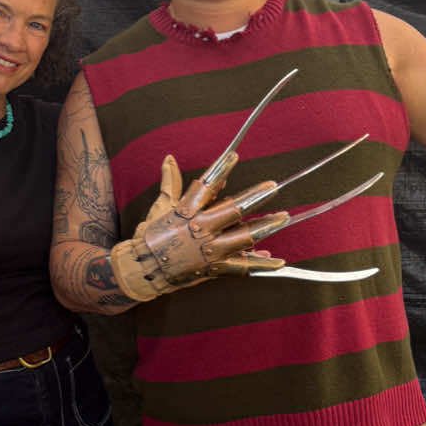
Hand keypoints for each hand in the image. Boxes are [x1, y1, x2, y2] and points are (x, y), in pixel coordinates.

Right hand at [110, 153, 287, 300]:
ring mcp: (210, 250)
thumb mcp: (161, 206)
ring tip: (283, 217)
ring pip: (243, 237)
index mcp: (188, 211)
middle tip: (272, 187)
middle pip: (233, 210)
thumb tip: (169, 157)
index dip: (221, 170)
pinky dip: (262, 265)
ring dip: (265, 226)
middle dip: (254, 198)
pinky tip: (279, 260)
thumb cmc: (151, 235)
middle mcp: (201, 229)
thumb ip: (170, 181)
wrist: (142, 269)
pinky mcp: (215, 268)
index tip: (234, 156)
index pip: (206, 186)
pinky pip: (243, 267)